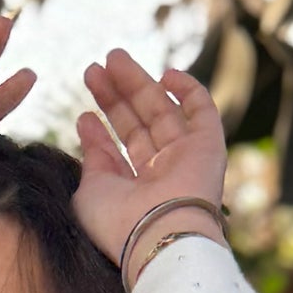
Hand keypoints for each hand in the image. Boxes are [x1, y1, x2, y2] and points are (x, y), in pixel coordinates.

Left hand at [74, 52, 227, 276]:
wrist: (158, 234)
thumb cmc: (118, 222)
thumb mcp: (89, 191)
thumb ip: (91, 161)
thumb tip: (87, 128)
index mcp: (135, 191)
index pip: (119, 152)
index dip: (101, 130)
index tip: (84, 112)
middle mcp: (162, 174)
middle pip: (137, 125)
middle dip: (115, 97)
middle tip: (93, 69)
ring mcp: (186, 157)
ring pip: (162, 110)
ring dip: (138, 83)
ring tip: (112, 58)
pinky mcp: (209, 145)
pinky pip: (202, 109)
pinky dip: (188, 88)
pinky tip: (165, 74)